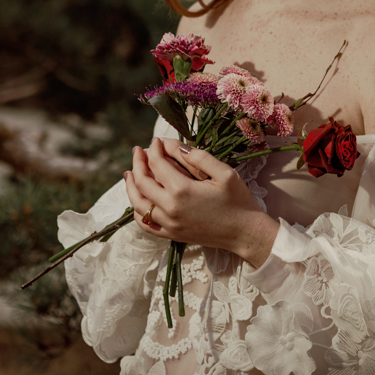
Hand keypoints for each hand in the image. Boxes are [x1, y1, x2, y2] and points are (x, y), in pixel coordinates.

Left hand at [123, 138, 278, 267]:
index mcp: (182, 190)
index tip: (156, 140)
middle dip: (138, 162)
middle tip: (138, 150)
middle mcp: (170, 208)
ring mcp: (169, 224)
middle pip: (142, 182)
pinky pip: (145, 224)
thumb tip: (173, 145)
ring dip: (131, 185)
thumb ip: (198, 156)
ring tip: (130, 172)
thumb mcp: (224, 172)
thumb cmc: (237, 200)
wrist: (245, 233)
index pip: (157, 164)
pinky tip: (138, 199)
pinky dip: (136, 211)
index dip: (155, 148)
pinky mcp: (171, 235)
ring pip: (138, 203)